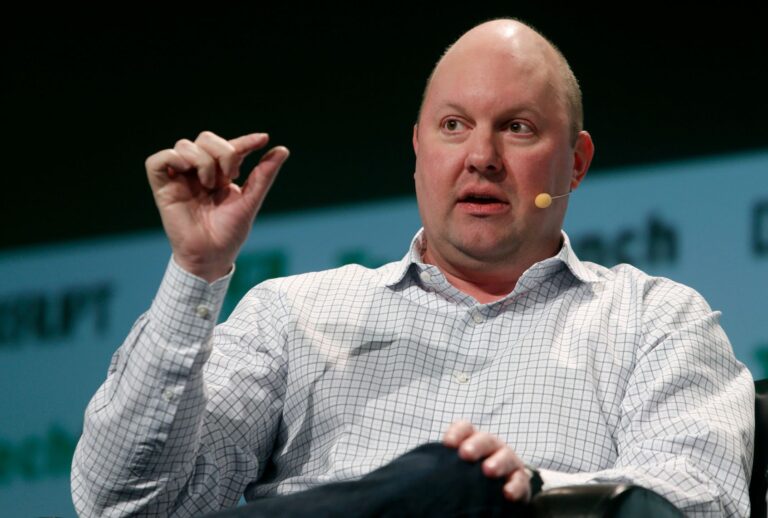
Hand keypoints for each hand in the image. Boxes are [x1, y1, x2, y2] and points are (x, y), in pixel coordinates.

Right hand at [145, 131, 288, 281]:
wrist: (211, 256)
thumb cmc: (229, 233)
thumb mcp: (250, 201)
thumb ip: (264, 175)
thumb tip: (283, 150)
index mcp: (220, 175)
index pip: (230, 147)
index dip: (246, 140)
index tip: (263, 139)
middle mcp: (198, 172)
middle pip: (206, 138)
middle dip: (223, 151)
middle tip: (230, 176)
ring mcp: (180, 178)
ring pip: (185, 145)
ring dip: (203, 160)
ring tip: (210, 185)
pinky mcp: (162, 186)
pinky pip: (159, 159)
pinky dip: (174, 159)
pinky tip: (188, 173)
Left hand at [443, 421, 531, 501]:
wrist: (500, 487)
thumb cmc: (470, 474)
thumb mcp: (455, 466)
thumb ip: (441, 464)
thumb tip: (412, 472)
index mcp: (473, 440)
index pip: (465, 428)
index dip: (456, 432)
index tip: (447, 444)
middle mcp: (492, 447)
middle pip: (485, 439)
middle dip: (475, 445)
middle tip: (465, 455)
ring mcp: (508, 462)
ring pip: (506, 456)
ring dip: (497, 462)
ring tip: (487, 471)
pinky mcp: (520, 480)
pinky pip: (520, 481)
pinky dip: (515, 486)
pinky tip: (506, 493)